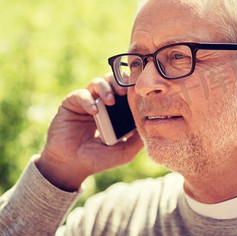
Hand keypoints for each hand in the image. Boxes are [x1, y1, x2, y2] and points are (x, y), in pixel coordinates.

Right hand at [36, 73, 143, 190]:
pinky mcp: (71, 104)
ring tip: (111, 101)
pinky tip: (94, 111)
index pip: (126, 91)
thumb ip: (138, 139)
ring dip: (106, 88)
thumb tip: (153, 126)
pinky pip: (80, 95)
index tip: (139, 92)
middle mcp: (102, 102)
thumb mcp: (125, 151)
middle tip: (125, 92)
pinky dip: (88, 100)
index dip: (131, 88)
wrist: (72, 167)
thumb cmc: (99, 159)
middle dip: (119, 83)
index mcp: (116, 110)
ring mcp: (86, 102)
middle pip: (112, 81)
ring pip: (97, 83)